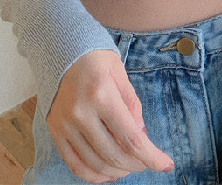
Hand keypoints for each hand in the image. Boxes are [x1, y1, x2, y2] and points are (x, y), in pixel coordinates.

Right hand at [46, 49, 174, 182]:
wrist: (62, 49)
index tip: (166, 165)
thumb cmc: (96, 58)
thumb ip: (132, 105)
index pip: (131, 138)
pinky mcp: (55, 130)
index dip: (151, 156)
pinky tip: (107, 173)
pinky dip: (92, 175)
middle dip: (137, 164)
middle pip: (114, 154)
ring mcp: (66, 124)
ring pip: (95, 163)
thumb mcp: (121, 74)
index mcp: (102, 95)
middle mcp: (82, 113)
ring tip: (130, 167)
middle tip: (147, 162)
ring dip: (117, 171)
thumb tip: (141, 135)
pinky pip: (74, 163)